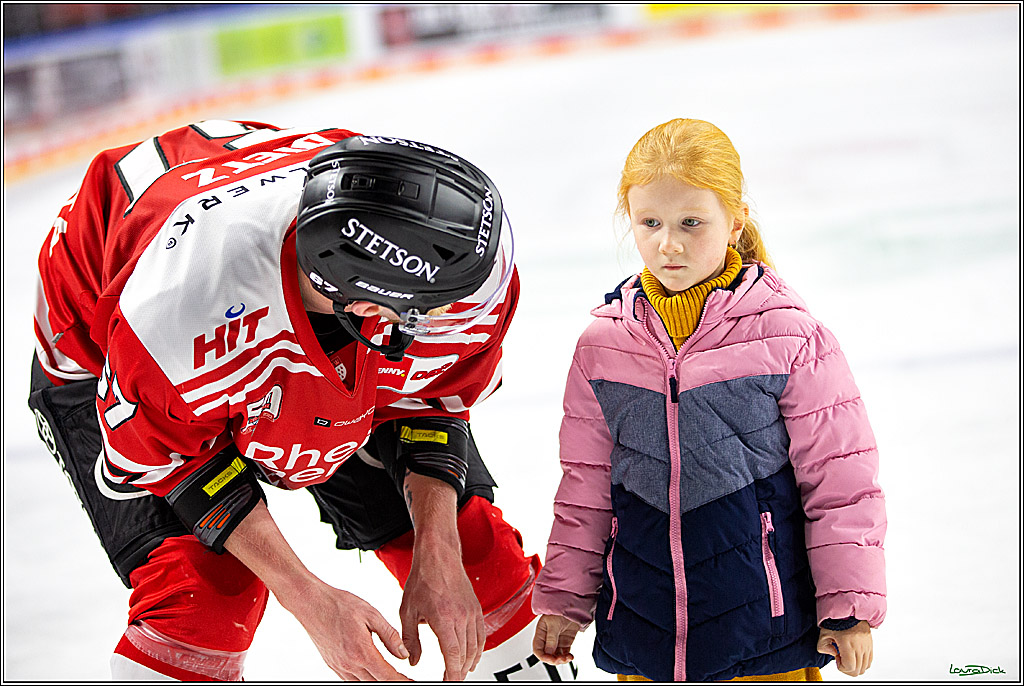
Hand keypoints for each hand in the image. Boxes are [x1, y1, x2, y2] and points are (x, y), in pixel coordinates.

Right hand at [292, 582, 411, 680]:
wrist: (311, 603)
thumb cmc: (341, 604)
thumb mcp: (371, 615)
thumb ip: (390, 636)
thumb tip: (404, 655)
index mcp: (362, 652)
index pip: (387, 676)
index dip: (402, 681)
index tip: (413, 681)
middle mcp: (349, 664)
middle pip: (376, 684)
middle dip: (391, 683)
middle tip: (405, 679)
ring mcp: (339, 667)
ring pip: (363, 685)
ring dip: (377, 682)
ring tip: (390, 677)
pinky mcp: (332, 665)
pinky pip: (350, 680)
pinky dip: (363, 680)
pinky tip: (371, 673)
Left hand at [399, 472, 483, 680]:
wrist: (439, 556)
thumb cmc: (423, 579)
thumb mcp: (408, 611)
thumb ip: (410, 639)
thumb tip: (413, 660)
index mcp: (444, 618)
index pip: (453, 656)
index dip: (452, 674)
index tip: (447, 683)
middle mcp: (462, 617)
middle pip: (466, 655)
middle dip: (459, 673)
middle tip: (451, 681)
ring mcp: (471, 612)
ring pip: (476, 647)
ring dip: (469, 663)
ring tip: (459, 673)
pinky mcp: (476, 609)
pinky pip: (481, 635)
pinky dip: (478, 650)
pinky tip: (471, 657)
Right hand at [532, 614, 580, 664]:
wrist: (573, 606)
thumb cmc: (560, 610)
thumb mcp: (553, 624)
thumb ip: (551, 638)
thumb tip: (549, 652)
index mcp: (541, 633)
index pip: (538, 650)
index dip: (543, 657)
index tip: (551, 659)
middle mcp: (548, 639)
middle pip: (547, 655)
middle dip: (554, 659)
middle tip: (561, 659)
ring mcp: (557, 641)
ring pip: (556, 656)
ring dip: (561, 660)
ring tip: (568, 658)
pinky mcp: (565, 642)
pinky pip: (564, 653)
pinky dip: (567, 657)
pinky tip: (570, 656)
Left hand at [817, 620, 872, 676]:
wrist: (849, 611)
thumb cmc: (837, 620)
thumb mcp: (824, 633)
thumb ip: (822, 647)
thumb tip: (833, 653)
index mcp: (848, 644)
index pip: (850, 667)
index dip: (841, 667)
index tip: (836, 657)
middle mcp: (860, 647)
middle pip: (857, 670)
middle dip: (847, 668)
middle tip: (840, 658)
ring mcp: (867, 646)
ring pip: (864, 667)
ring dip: (855, 666)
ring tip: (847, 655)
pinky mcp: (870, 645)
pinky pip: (869, 661)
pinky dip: (862, 663)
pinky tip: (854, 655)